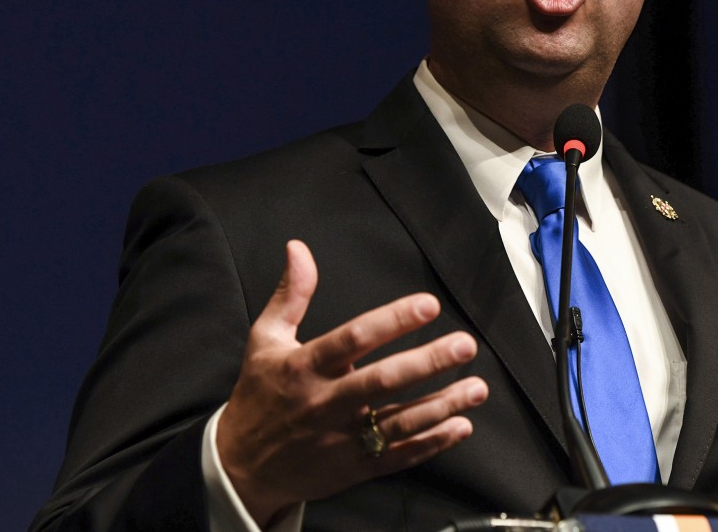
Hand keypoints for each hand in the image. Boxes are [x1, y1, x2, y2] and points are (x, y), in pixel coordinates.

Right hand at [216, 240, 488, 525]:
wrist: (240, 467)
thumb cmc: (259, 395)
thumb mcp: (265, 340)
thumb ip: (291, 294)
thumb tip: (299, 249)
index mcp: (304, 367)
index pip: (352, 339)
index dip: (392, 321)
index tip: (428, 304)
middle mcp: (325, 403)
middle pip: (382, 382)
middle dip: (427, 363)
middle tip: (464, 345)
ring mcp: (341, 439)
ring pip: (398, 423)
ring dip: (441, 405)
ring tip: (476, 388)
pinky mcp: (353, 468)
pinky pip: (397, 456)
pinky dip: (431, 443)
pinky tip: (461, 426)